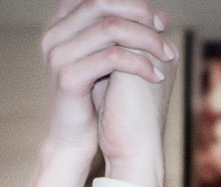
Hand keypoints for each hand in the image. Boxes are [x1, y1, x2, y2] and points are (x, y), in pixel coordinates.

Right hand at [40, 0, 173, 169]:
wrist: (71, 140)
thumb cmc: (90, 98)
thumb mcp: (101, 57)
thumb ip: (115, 32)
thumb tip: (154, 13)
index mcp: (58, 24)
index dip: (129, 1)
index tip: (156, 17)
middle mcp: (53, 34)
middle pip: (102, 3)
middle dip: (139, 12)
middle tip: (163, 26)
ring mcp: (57, 55)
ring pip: (111, 28)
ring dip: (146, 38)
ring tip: (167, 54)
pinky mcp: (68, 77)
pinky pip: (113, 58)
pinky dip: (140, 63)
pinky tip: (156, 75)